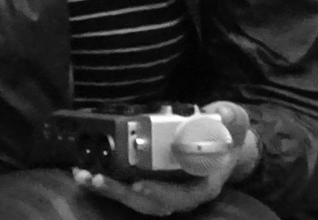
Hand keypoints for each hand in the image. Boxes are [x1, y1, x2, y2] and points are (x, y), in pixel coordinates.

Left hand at [73, 103, 259, 214]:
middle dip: (123, 193)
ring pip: (135, 198)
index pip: (182, 196)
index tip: (140, 185)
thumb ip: (232, 119)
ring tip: (84, 177)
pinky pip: (126, 186)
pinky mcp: (149, 178)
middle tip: (99, 180)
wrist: (224, 142)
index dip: (161, 193)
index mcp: (204, 183)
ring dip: (109, 190)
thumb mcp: (234, 124)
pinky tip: (83, 173)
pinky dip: (106, 182)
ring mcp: (165, 187)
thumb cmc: (227, 134)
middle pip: (151, 202)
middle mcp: (182, 191)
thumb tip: (225, 115)